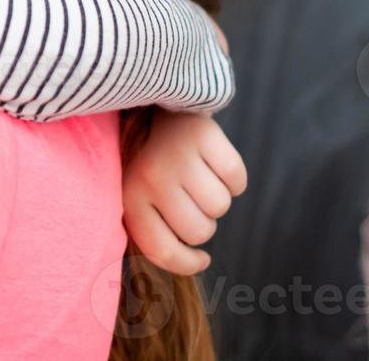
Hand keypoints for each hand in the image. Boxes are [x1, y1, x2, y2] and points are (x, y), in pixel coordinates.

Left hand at [121, 111, 245, 274]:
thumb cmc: (151, 161)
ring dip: (218, 197)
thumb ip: (154, 230)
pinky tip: (215, 163)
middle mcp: (152, 179)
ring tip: (200, 175)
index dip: (188, 264)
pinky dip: (233, 177)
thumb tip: (194, 264)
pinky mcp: (204, 135)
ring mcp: (179, 156)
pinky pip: (237, 180)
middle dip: (204, 221)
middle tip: (192, 198)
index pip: (163, 250)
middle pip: (199, 231)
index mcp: (131, 197)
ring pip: (220, 207)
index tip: (201, 259)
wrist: (155, 104)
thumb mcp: (139, 194)